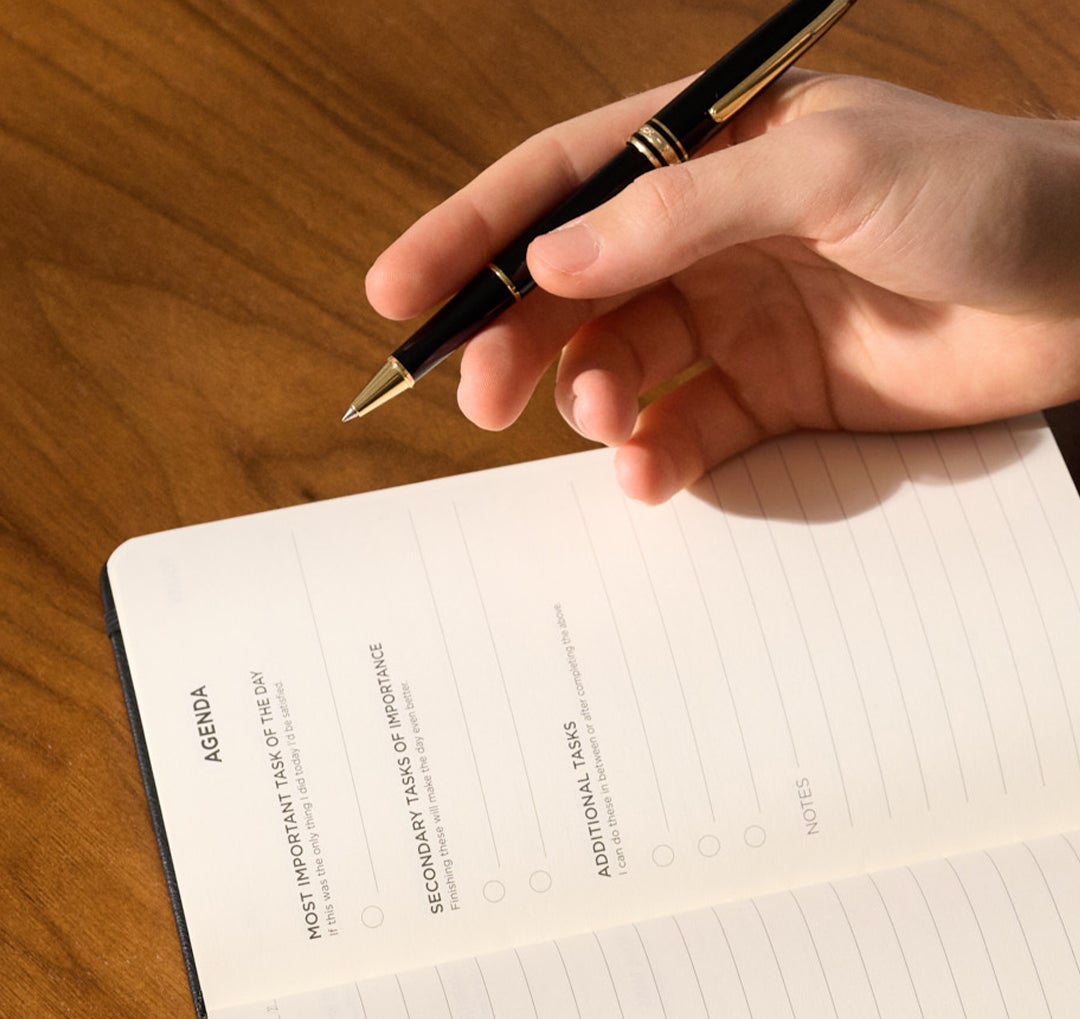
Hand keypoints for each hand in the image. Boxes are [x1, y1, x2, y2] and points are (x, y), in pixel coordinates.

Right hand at [367, 74, 1079, 501]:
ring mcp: (741, 317)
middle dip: (517, 341)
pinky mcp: (777, 397)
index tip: (400, 294)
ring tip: (600, 427)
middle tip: (482, 401)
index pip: (562, 182)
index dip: (474, 234)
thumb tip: (555, 261)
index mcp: (710, 146)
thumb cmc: (977, 190)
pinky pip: (685, 432)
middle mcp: (711, 231)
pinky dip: (656, 457)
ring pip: (619, 366)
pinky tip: (651, 472)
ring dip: (589, 403)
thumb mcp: (825, 172)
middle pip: (574, 287)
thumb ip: (680, 213)